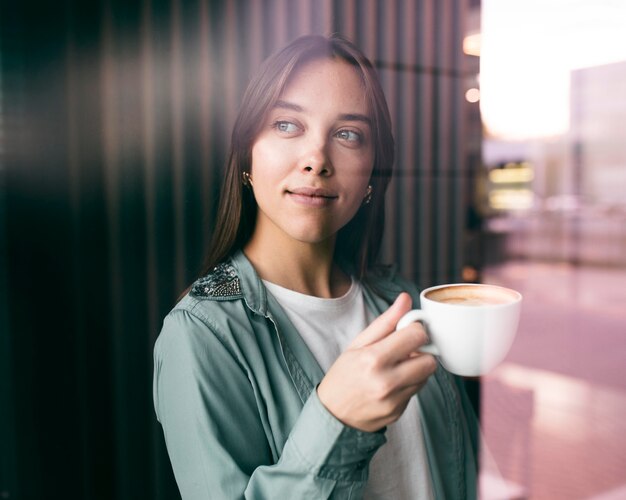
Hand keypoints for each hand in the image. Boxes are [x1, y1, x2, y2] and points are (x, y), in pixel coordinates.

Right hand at [317, 293, 436, 432]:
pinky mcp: (399, 412)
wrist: (332, 414)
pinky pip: (416, 391)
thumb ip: (385, 322)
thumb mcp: (358, 344)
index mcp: (373, 359)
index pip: (417, 336)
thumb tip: (405, 299)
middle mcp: (386, 381)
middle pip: (429, 360)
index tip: (408, 331)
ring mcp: (394, 400)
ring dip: (417, 368)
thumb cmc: (343, 375)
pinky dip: (409, 384)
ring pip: (426, 377)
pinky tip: (392, 383)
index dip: (416, 330)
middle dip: (422, 352)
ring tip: (397, 367)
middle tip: (406, 350)